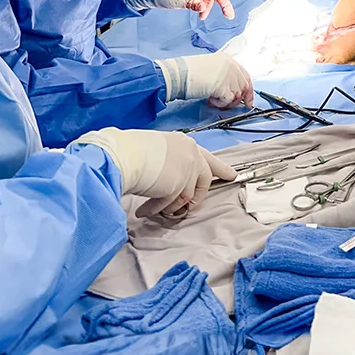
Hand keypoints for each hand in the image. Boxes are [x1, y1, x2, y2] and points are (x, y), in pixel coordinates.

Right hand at [74, 127, 235, 218]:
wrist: (124, 155)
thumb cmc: (131, 150)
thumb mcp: (156, 150)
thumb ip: (168, 161)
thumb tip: (166, 176)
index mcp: (184, 143)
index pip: (206, 157)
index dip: (219, 167)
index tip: (230, 175)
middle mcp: (190, 155)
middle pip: (204, 179)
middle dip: (197, 195)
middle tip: (193, 206)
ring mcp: (187, 170)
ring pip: (185, 196)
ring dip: (167, 205)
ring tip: (151, 208)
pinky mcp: (178, 186)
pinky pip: (170, 204)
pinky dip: (156, 209)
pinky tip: (144, 210)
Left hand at [151, 0, 234, 19]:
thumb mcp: (177, 0)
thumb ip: (192, 4)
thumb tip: (203, 8)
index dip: (208, 5)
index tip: (202, 15)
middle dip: (225, 3)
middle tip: (229, 15)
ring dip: (219, 4)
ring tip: (227, 14)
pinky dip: (210, 5)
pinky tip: (210, 12)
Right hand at [155, 52, 254, 108]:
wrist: (179, 74)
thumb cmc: (189, 72)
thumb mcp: (211, 68)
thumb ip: (223, 76)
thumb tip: (230, 91)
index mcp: (228, 60)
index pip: (245, 76)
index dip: (248, 90)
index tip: (248, 101)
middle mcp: (231, 67)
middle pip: (244, 87)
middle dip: (238, 99)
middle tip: (228, 105)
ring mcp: (229, 76)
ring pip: (237, 96)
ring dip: (226, 102)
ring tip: (212, 99)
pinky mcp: (224, 87)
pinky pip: (228, 101)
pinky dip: (219, 104)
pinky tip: (209, 99)